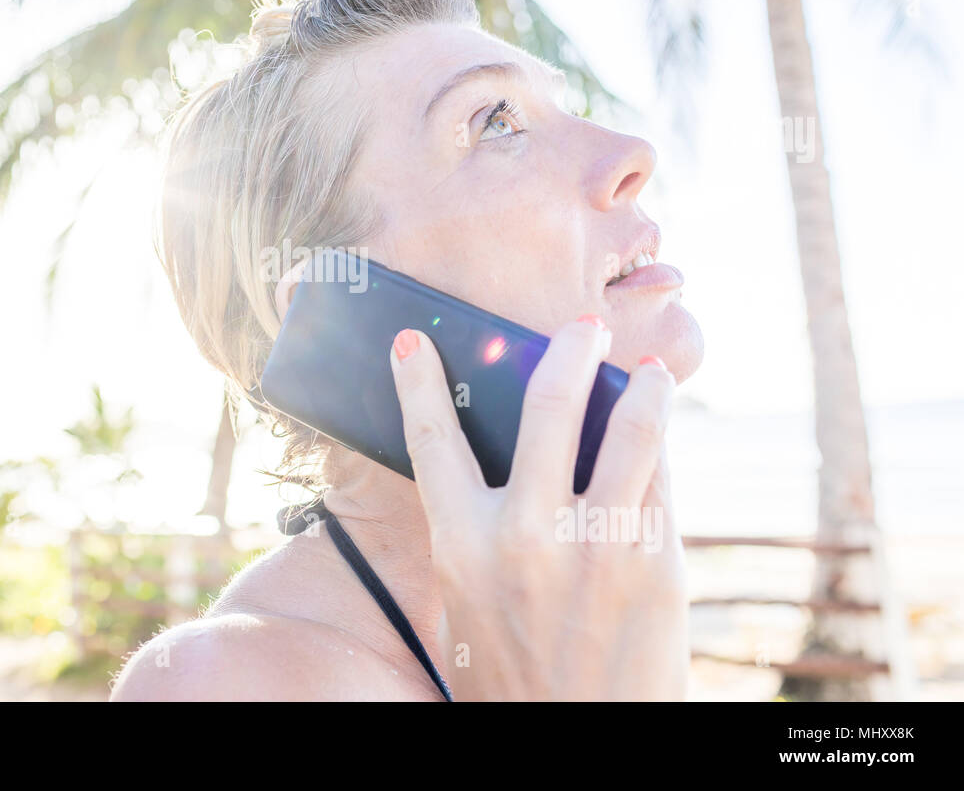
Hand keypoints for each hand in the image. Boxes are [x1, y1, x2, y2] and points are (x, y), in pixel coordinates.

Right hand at [388, 316, 687, 699]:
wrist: (575, 746)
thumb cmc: (513, 674)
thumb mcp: (471, 600)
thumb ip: (486, 526)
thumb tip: (523, 447)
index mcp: (463, 546)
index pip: (431, 438)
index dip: (417, 381)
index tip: (413, 341)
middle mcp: (529, 536)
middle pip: (549, 405)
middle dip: (569, 350)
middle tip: (582, 328)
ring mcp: (601, 547)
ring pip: (632, 430)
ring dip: (645, 388)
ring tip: (651, 372)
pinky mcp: (658, 565)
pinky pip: (661, 483)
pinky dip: (660, 451)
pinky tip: (661, 440)